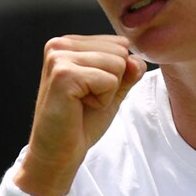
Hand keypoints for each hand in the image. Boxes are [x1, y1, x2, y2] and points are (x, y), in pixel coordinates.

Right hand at [14, 35, 146, 195]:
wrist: (59, 152)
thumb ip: (128, 71)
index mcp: (69, 43)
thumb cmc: (81, 121)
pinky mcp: (63, 75)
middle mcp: (60, 44)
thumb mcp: (112, 90)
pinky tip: (79, 107)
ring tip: (82, 103)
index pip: (119, 43)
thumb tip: (136, 60)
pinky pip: (109, 80)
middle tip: (86, 99)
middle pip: (120, 51)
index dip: (115, 73)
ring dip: (107, 91)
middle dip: (112, 81)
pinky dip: (103, 100)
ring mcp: (59, 58)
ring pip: (117, 64)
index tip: (90, 90)